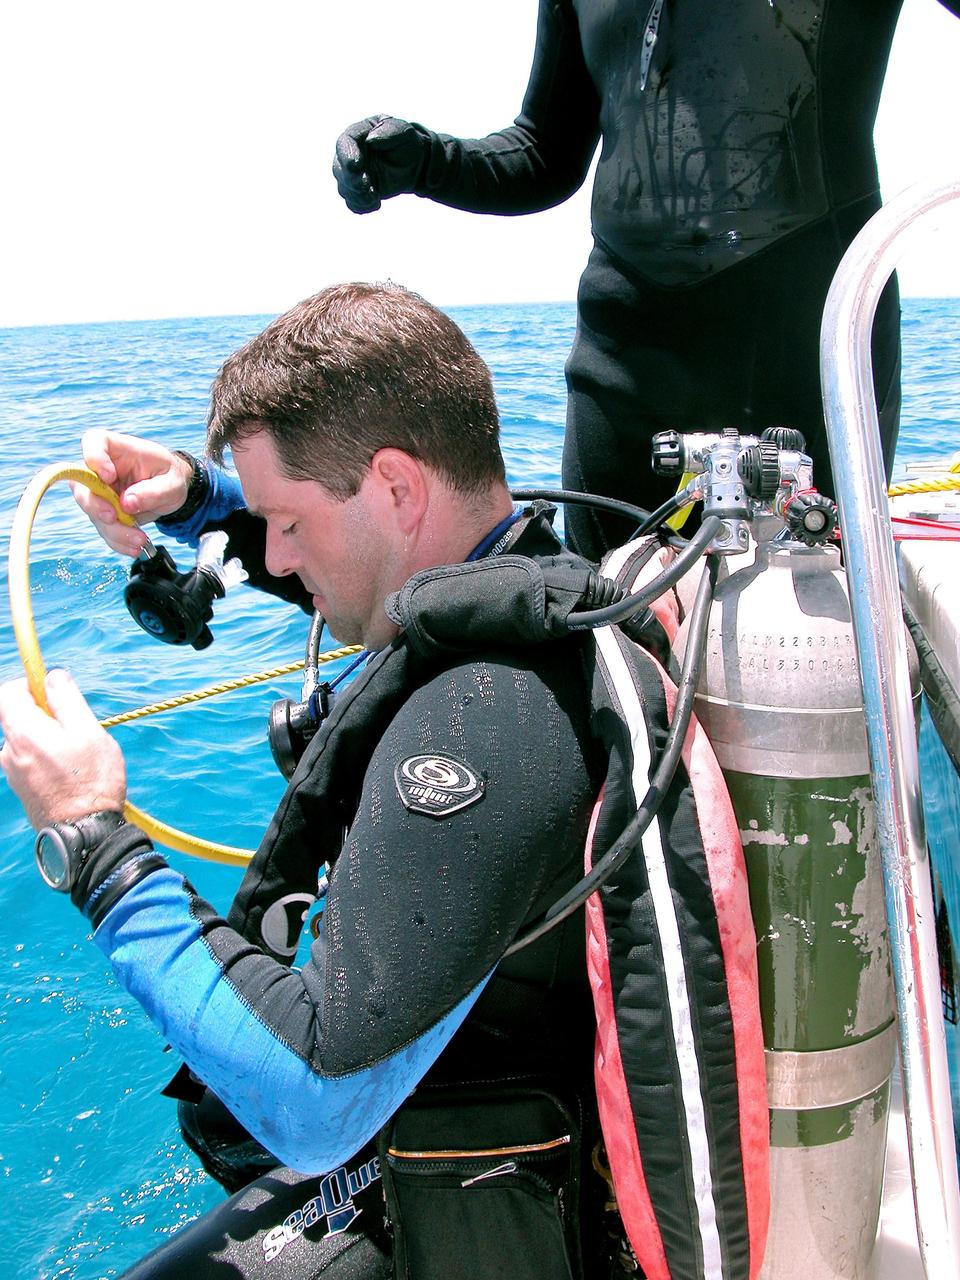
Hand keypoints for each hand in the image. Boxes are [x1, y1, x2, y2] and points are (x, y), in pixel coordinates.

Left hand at [0, 669, 125, 829]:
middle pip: (17, 715)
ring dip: (47, 737)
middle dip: (44, 713)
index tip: (54, 692)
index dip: (29, 684)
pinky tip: (70, 772)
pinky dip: (46, 755)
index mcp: (23, 733)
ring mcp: (12, 771)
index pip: (8, 692)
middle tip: (76, 728)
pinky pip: (29, 758)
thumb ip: (67, 699)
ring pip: (25, 738)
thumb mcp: (88, 732)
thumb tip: (52, 676)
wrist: (84, 834)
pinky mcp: (20, 786)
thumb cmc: (91, 782)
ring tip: (77, 756)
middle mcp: (9, 751)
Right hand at [72, 429, 193, 556]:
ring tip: (140, 540)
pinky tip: (133, 547)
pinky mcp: (104, 513)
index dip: (94, 459)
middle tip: (113, 518)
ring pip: (94, 514)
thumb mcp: (172, 482)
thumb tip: (127, 504)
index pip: (93, 442)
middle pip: (82, 485)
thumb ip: (152, 491)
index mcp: (116, 448)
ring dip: (114, 531)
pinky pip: (104, 529)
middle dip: (96, 506)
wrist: (171, 490)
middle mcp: (100, 470)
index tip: (109, 476)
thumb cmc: (170, 476)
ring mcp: (99, 493)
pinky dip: (118, 541)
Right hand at [332, 115, 426, 213]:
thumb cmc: (407, 142)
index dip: (347, 154)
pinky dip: (361, 206)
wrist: (414, 162)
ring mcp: (353, 174)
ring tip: (374, 197)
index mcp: (358, 135)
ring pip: (344, 187)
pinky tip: (375, 204)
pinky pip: (353, 203)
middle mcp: (350, 154)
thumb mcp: (403, 132)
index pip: (345, 142)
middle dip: (350, 179)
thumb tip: (370, 140)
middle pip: (339, 168)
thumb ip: (388, 131)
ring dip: (356, 195)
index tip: (356, 165)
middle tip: (366, 185)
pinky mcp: (359, 191)